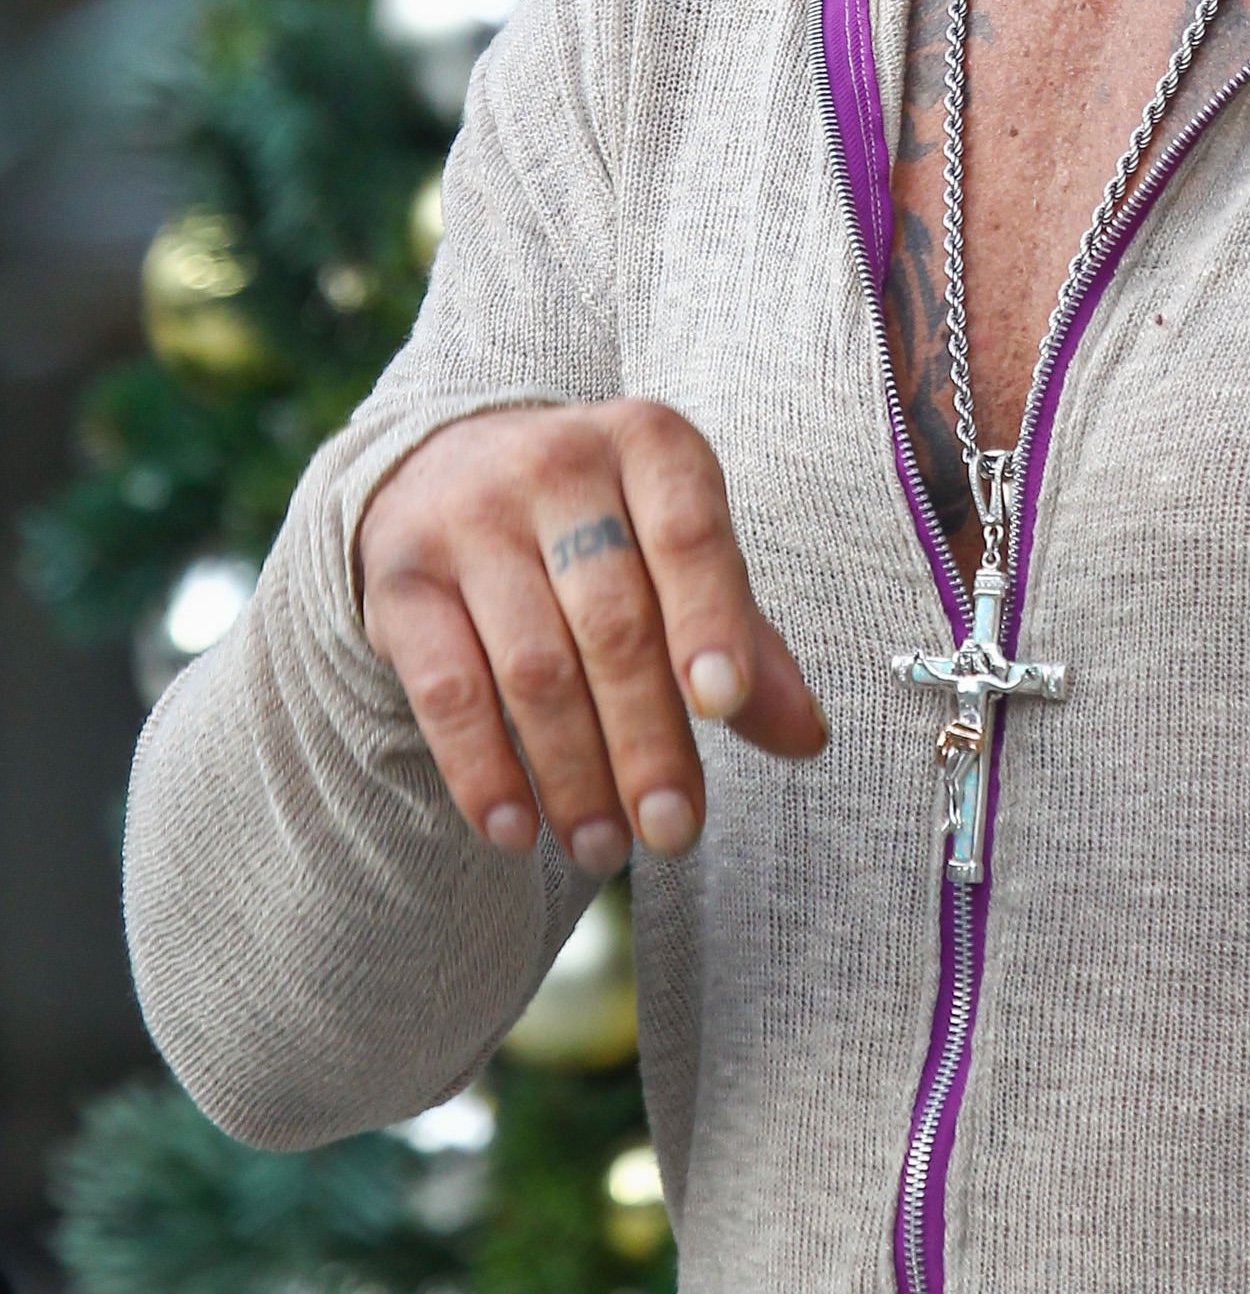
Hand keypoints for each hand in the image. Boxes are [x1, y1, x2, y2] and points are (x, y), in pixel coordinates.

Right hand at [357, 400, 825, 875]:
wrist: (450, 467)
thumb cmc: (603, 526)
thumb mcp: (679, 548)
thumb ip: (743, 633)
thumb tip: (807, 737)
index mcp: (648, 444)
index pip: (687, 535)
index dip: (708, 622)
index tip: (724, 707)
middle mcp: (556, 465)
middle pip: (613, 623)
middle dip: (647, 742)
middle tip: (674, 832)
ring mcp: (469, 519)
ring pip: (534, 668)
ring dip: (574, 775)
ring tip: (604, 849)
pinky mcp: (400, 580)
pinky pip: (448, 690)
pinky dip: (483, 771)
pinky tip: (516, 830)